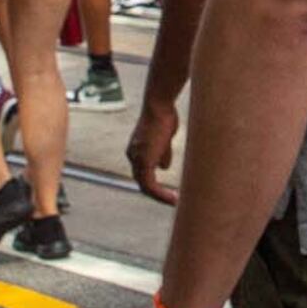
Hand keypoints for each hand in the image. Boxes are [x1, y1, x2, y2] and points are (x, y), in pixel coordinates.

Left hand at [127, 91, 181, 205]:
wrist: (159, 106)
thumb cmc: (163, 116)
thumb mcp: (164, 138)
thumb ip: (162, 153)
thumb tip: (163, 167)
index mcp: (136, 151)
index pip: (142, 172)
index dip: (154, 183)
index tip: (168, 189)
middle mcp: (133, 156)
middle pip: (142, 181)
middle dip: (156, 193)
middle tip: (171, 200)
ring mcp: (137, 159)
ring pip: (145, 186)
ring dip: (159, 196)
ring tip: (173, 201)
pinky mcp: (144, 162)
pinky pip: (150, 185)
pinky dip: (160, 194)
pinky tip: (172, 197)